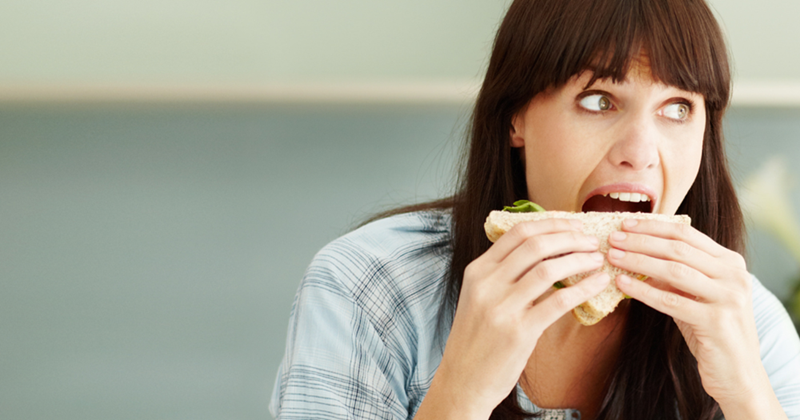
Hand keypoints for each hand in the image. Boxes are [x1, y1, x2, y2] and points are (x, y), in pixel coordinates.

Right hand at [423, 219, 610, 418]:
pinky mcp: (520, 331)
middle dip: (569, 237)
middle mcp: (487, 284)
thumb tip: (543, 252)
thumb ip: (502, 274)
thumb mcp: (479, 297)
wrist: (462, 380)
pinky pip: (559, 301)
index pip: (517, 233)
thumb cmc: (476, 339)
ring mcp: (502, 307)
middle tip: (591, 241)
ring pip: (548, 269)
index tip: (574, 225)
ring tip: (597, 260)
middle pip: (535, 245)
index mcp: (477, 271)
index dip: (551, 224)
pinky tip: (599, 284)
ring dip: (579, 260)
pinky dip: (584, 288)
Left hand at [607, 219, 767, 406]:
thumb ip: (676, 273)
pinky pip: (671, 301)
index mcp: (730, 262)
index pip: (686, 233)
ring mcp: (728, 297)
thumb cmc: (711, 331)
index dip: (653, 226)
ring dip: (638, 261)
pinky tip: (622, 284)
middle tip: (613, 237)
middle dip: (641, 240)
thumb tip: (636, 251)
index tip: (625, 222)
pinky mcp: (716, 321)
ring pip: (674, 271)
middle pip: (678, 248)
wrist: (738, 373)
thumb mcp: (696, 295)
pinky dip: (643, 290)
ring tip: (613, 256)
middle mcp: (734, 275)